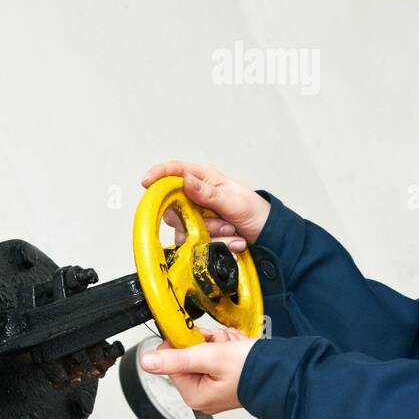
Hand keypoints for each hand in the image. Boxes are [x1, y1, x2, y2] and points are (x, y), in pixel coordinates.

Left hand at [139, 327, 255, 413]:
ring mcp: (214, 386)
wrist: (282, 371)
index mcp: (194, 394)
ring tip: (235, 347)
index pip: (172, 358)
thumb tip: (147, 361)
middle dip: (209, 342)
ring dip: (220, 342)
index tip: (203, 339)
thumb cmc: (252, 369)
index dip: (187, 342)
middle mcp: (202, 393)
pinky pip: (218, 353)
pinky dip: (229, 346)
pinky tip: (239, 350)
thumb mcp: (210, 357)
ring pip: (205, 349)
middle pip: (189, 352)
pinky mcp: (225, 377)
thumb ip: (177, 357)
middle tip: (224, 345)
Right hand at [140, 160, 271, 252]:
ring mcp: (197, 220)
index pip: (176, 172)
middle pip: (173, 207)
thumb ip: (209, 193)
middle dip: (199, 218)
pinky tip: (236, 243)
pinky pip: (195, 246)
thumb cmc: (256, 213)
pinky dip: (218, 245)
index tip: (147, 182)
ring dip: (212, 234)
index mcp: (205, 181)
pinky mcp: (199, 239)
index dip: (159, 174)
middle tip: (225, 221)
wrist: (270, 240)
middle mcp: (197, 199)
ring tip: (234, 231)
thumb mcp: (236, 201)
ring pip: (185, 230)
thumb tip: (185, 181)